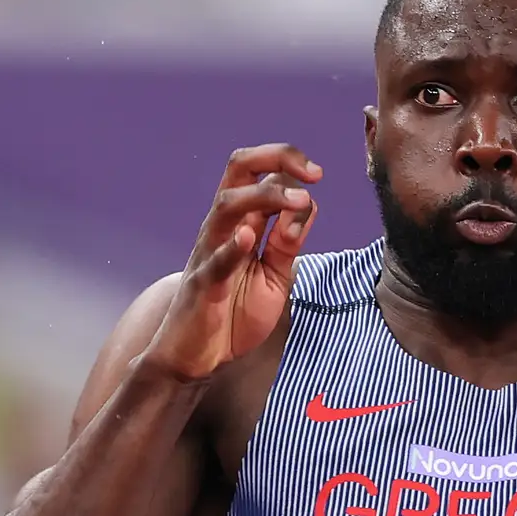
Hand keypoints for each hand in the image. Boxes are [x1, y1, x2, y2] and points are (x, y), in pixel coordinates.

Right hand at [135, 144, 320, 382]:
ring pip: (228, 205)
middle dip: (277, 158)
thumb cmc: (233, 314)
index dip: (290, 164)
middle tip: (314, 174)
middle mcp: (223, 227)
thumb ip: (288, 244)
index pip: (260, 172)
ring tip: (299, 201)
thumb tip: (308, 206)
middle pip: (239, 169)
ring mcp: (209, 253)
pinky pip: (215, 261)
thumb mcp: (274, 276)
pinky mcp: (203, 285)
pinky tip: (248, 237)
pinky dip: (231, 247)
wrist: (199, 357)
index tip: (317, 175)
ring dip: (266, 197)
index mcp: (242, 221)